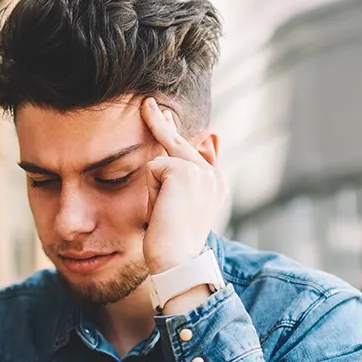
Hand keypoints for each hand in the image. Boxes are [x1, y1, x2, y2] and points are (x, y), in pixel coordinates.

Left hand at [140, 97, 227, 274]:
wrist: (177, 260)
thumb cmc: (174, 240)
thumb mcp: (181, 207)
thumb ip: (183, 177)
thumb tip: (202, 144)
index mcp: (216, 182)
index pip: (200, 150)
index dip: (184, 134)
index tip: (171, 113)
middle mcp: (212, 174)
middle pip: (179, 142)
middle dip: (160, 122)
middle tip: (146, 101)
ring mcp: (201, 170)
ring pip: (162, 159)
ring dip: (155, 187)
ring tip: (163, 212)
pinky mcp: (183, 170)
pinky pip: (154, 167)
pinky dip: (152, 190)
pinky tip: (162, 209)